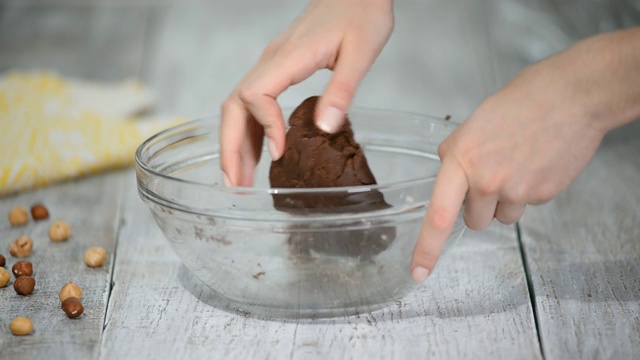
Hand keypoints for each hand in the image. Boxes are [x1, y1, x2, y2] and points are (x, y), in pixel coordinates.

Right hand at [220, 0, 393, 185]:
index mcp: (289, 57)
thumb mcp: (361, 52)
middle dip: (231, 147)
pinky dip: (251, 130)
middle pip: (234, 105)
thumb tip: (324, 128)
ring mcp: (271, 64)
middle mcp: (271, 61)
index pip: (255, 94)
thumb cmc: (361, 13)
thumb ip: (342, 90)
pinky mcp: (278, 69)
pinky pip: (254, 102)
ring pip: (239, 106)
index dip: (263, 126)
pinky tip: (258, 152)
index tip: (280, 153)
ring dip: (236, 143)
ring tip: (241, 180)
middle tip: (236, 185)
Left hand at [410, 26, 639, 282]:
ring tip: (518, 165)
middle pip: (474, 221)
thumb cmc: (520, 102)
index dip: (426, 248)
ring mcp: (516, 191)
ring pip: (502, 216)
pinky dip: (530, 190)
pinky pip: (527, 205)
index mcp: (461, 160)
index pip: (439, 215)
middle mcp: (485, 181)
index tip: (418, 272)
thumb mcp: (474, 123)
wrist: (570, 98)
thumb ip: (457, 152)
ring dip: (506, 201)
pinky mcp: (542, 195)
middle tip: (492, 177)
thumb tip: (449, 167)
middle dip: (479, 207)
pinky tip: (536, 164)